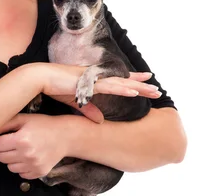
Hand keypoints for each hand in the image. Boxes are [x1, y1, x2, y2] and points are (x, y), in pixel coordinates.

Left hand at [0, 114, 68, 179]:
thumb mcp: (25, 118)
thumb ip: (5, 124)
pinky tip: (30, 157)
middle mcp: (27, 154)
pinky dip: (23, 167)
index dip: (1, 140)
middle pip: (1, 157)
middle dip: (6, 150)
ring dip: (14, 159)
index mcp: (22, 139)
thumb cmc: (44, 125)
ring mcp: (33, 165)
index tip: (9, 136)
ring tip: (24, 149)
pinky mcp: (39, 172)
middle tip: (16, 142)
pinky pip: (21, 174)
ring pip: (10, 167)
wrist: (65, 136)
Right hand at [39, 63, 159, 100]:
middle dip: (142, 86)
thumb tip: (100, 120)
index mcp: (95, 81)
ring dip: (138, 87)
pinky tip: (134, 91)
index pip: (118, 81)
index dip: (133, 82)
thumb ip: (88, 109)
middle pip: (125, 81)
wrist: (41, 78)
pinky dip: (122, 88)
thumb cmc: (55, 87)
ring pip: (122, 83)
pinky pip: (110, 86)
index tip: (146, 82)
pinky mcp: (90, 82)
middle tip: (158, 90)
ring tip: (154, 91)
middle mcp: (98, 78)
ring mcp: (95, 79)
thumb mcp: (75, 102)